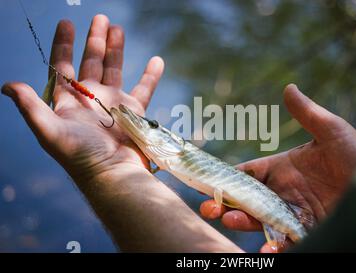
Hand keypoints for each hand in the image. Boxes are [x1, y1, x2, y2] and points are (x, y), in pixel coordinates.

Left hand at [2, 15, 163, 181]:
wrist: (114, 174)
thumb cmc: (80, 156)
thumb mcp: (50, 131)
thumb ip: (31, 107)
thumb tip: (7, 84)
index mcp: (69, 101)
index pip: (63, 66)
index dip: (63, 44)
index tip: (66, 23)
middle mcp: (91, 99)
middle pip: (91, 62)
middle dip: (94, 39)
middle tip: (100, 17)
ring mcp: (113, 104)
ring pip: (115, 69)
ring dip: (116, 49)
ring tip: (118, 28)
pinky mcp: (134, 112)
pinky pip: (144, 89)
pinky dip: (151, 75)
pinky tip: (156, 60)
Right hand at [199, 84, 355, 252]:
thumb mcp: (332, 131)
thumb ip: (307, 113)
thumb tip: (288, 86)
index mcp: (281, 170)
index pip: (246, 174)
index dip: (224, 178)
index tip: (203, 182)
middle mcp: (282, 193)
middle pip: (245, 200)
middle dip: (224, 205)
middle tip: (210, 208)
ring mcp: (293, 213)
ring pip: (259, 222)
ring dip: (242, 223)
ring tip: (231, 221)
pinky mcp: (307, 231)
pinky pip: (285, 242)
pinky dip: (273, 248)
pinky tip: (267, 249)